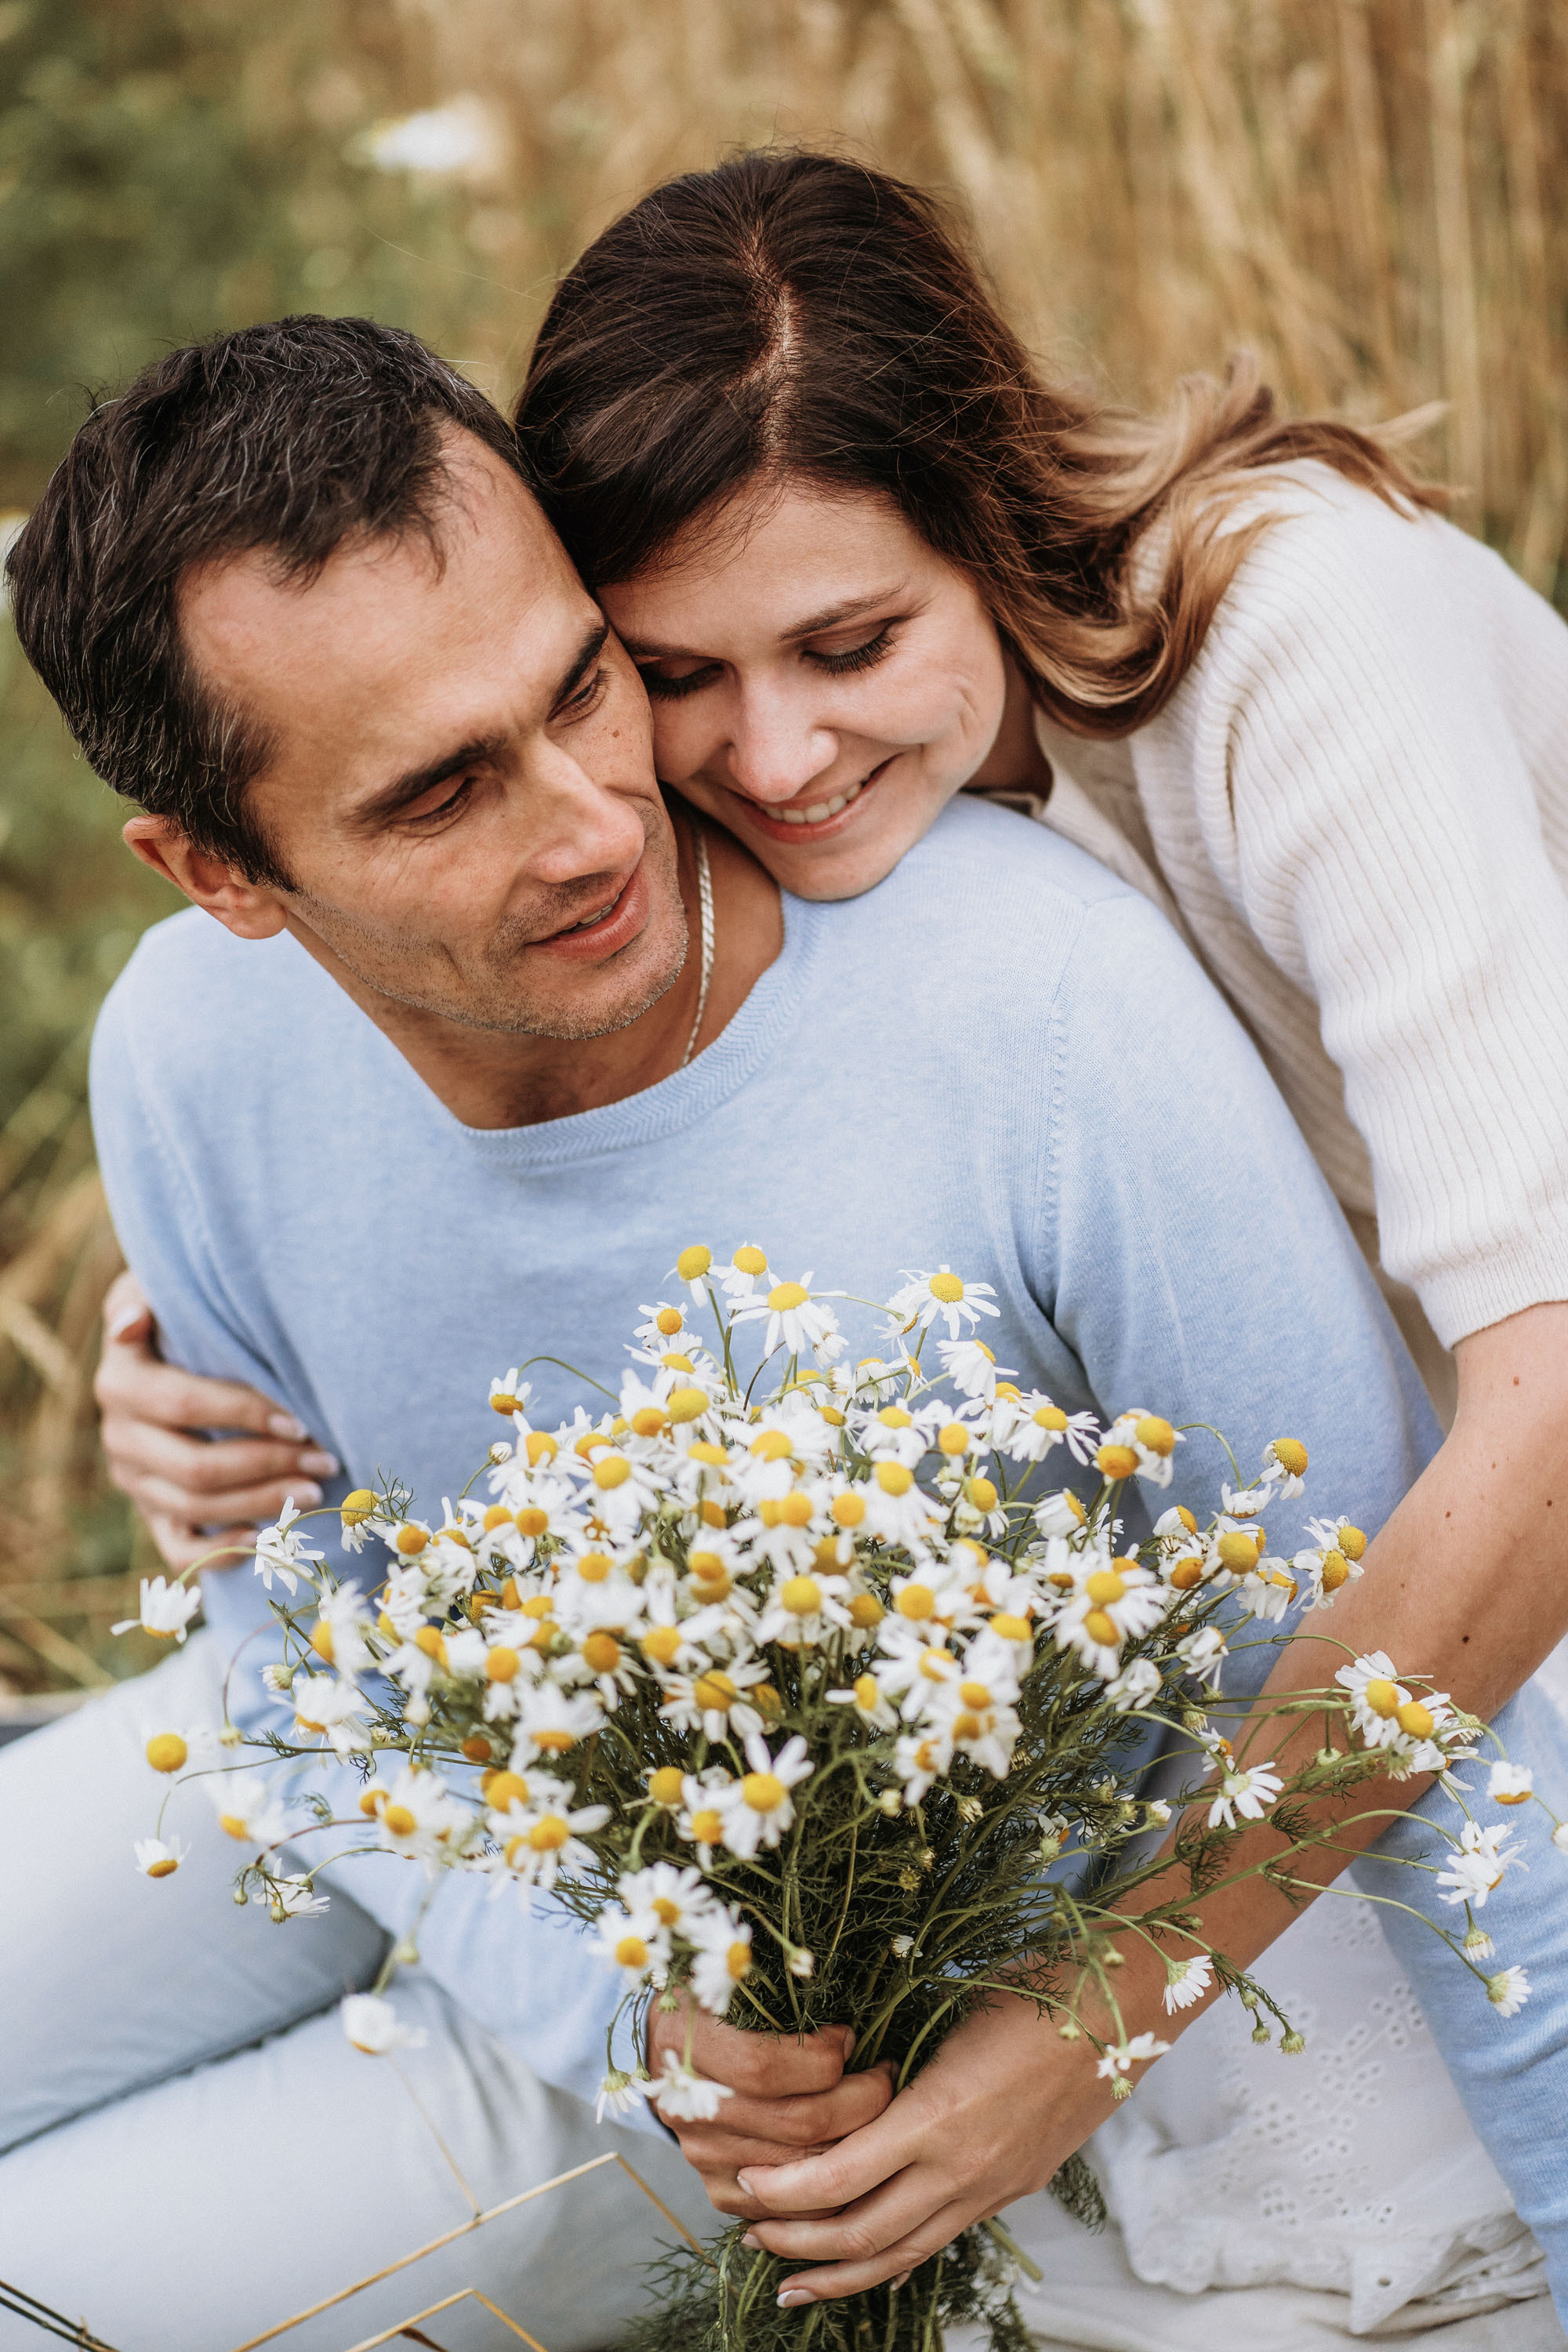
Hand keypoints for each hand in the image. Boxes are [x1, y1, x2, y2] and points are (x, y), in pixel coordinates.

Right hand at [95, 1271, 337, 1571]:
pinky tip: (270, 1538)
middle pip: (195, 1468)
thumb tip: (134, 1320)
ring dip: (262, 1504)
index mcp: (121, 1382)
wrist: (174, 1349)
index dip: (244, 1414)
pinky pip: (180, 1550)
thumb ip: (147, 1295)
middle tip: (325, 1459)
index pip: (183, 1405)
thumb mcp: (162, 1289)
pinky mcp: (153, 1513)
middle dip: (268, 1465)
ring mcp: (135, 1480)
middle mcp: (120, 1436)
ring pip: (194, 1510)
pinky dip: (225, 1552)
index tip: (301, 1420)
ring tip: (316, 1492)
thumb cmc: (183, 1312)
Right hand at [646, 1998, 893, 2217]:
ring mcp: (704, 2155)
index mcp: (689, 2046)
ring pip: (804, 2171)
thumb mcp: (735, 1980)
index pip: (767, 2068)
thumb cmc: (718, 2004)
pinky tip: (854, 2152)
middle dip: (861, 2101)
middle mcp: (691, 2109)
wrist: (667, 2050)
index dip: (824, 2056)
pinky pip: (790, 2208)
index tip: (852, 2037)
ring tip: (880, 2111)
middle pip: (798, 2124)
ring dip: (857, 2143)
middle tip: (885, 2076)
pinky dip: (831, 2187)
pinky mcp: (719, 2187)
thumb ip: (782, 1998)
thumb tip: (852, 2033)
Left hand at [732, 1985, 1131, 2303]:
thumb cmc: (1025, 1993)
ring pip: (901, 2256)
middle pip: (863, 2234)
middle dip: (796, 2242)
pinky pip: (939, 2241)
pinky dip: (892, 2261)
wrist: (1115, 2012)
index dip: (784, 2191)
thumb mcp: (941, 2019)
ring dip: (838, 2272)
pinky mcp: (1009, 2191)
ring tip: (790, 2281)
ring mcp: (989, 2188)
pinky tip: (865, 2266)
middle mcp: (962, 2168)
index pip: (840, 2179)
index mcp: (937, 2116)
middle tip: (749, 2232)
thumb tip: (829, 2095)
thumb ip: (889, 2072)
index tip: (746, 2183)